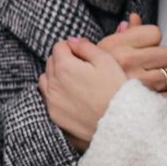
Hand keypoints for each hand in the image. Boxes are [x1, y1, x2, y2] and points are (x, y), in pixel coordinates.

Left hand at [39, 36, 134, 151]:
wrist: (121, 124)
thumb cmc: (117, 90)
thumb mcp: (107, 60)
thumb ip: (85, 46)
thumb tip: (72, 41)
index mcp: (64, 67)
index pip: (59, 47)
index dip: (72, 47)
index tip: (84, 54)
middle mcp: (53, 83)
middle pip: (51, 62)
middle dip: (64, 60)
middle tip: (83, 68)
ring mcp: (52, 101)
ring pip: (45, 80)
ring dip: (56, 77)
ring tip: (76, 82)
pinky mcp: (54, 116)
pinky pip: (48, 99)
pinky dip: (56, 94)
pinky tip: (74, 97)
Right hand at [96, 16, 166, 103]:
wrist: (81, 108)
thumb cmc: (94, 79)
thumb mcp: (102, 52)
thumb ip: (121, 35)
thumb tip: (133, 19)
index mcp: (117, 46)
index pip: (154, 33)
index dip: (152, 41)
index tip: (145, 49)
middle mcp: (127, 62)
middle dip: (162, 61)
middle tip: (152, 67)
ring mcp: (137, 83)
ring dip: (166, 81)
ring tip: (154, 84)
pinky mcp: (147, 103)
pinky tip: (157, 97)